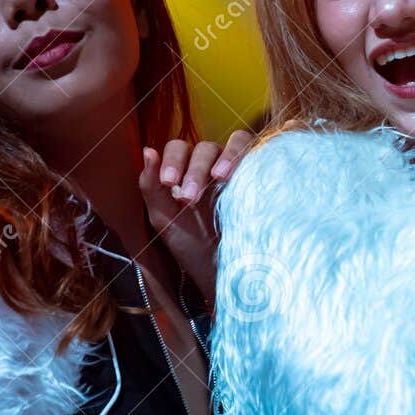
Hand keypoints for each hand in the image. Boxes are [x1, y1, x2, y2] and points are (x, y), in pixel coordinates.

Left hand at [138, 131, 255, 302]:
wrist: (222, 272)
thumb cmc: (192, 246)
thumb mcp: (165, 218)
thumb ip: (150, 186)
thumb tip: (148, 150)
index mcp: (188, 170)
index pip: (179, 148)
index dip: (173, 160)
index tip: (169, 183)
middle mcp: (214, 165)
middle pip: (204, 148)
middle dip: (195, 170)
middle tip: (190, 198)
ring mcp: (240, 168)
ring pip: (235, 142)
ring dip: (226, 157)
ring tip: (220, 177)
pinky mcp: (261, 176)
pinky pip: (261, 152)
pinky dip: (260, 146)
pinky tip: (266, 147)